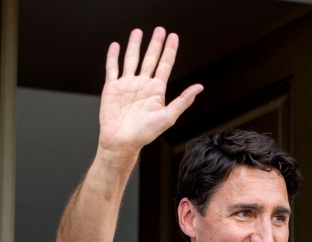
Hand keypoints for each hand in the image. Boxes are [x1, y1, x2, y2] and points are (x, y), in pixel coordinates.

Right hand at [98, 28, 202, 155]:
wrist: (122, 142)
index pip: (165, 65)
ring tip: (138, 32)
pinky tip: (116, 46)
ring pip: (131, 59)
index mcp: (156, 91)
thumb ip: (183, 100)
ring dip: (134, 45)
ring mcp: (127, 85)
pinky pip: (113, 68)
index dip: (169, 50)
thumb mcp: (168, 117)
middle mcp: (143, 85)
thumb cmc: (145, 134)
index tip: (173, 37)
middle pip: (150, 58)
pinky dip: (113, 56)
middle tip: (159, 30)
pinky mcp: (112, 88)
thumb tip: (199, 87)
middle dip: (155, 44)